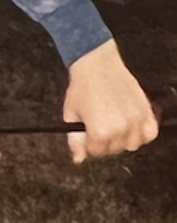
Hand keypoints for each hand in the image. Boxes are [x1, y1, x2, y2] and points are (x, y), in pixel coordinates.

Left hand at [62, 40, 158, 161]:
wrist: (97, 64)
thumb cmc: (83, 86)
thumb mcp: (72, 115)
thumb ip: (75, 140)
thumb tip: (78, 159)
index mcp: (100, 133)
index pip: (95, 152)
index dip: (89, 144)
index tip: (87, 135)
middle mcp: (120, 130)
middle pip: (113, 150)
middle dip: (104, 142)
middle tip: (99, 126)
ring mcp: (136, 121)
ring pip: (132, 144)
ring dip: (122, 138)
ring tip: (113, 124)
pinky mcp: (146, 112)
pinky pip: (149, 134)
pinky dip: (142, 133)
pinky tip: (130, 125)